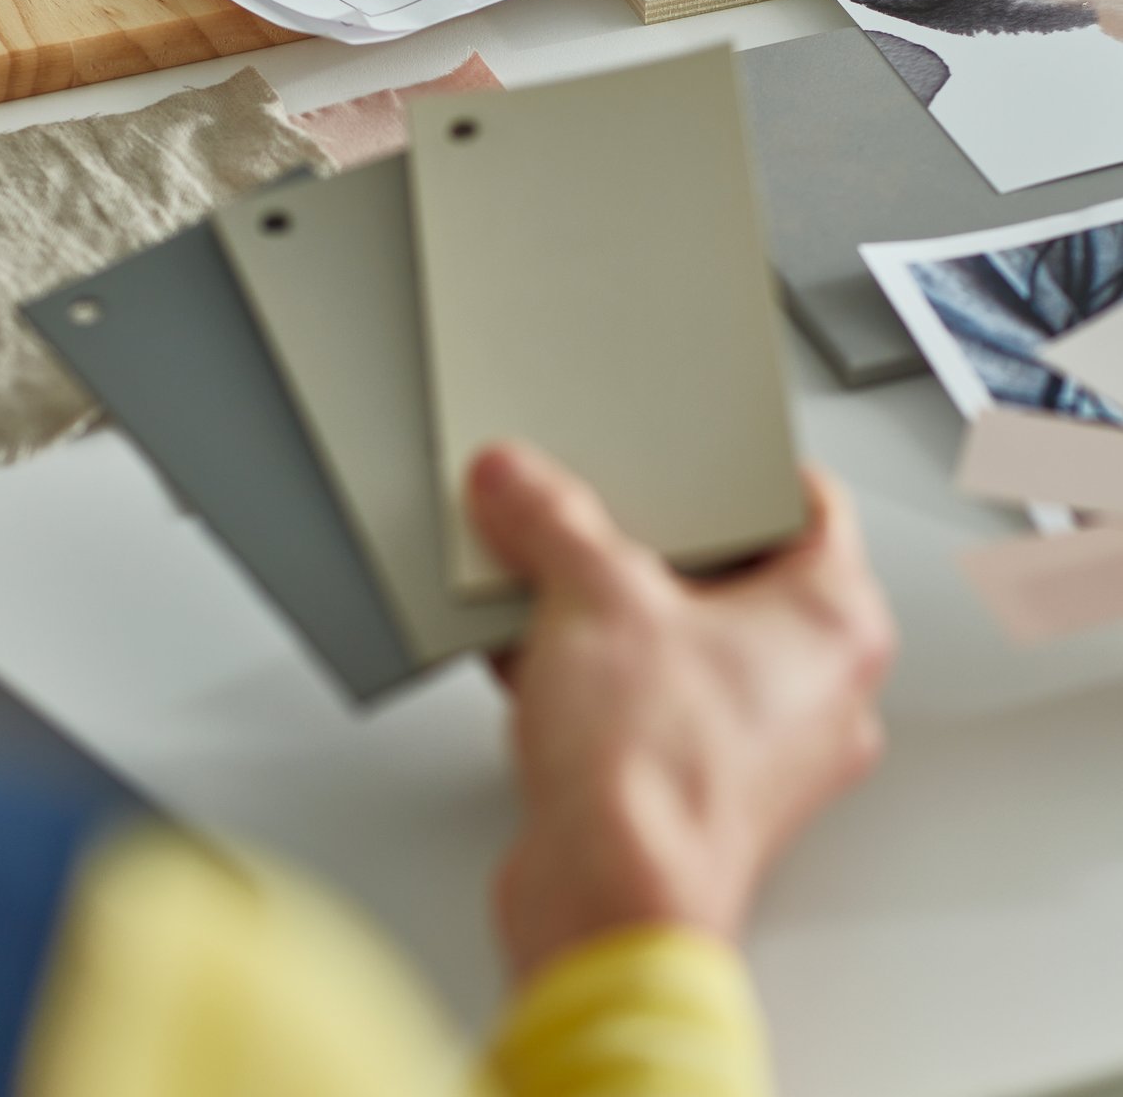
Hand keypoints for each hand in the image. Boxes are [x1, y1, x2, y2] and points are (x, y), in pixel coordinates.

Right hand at [467, 444, 894, 980]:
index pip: (812, 505)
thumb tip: (519, 482)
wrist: (607, 905)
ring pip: (688, 643)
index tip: (700, 449)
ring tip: (557, 579)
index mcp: (834, 623)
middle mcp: (815, 689)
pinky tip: (532, 652)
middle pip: (739, 574)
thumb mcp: (593, 596)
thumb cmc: (657, 778)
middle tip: (613, 509)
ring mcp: (759, 746)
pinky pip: (650, 701)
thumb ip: (550, 519)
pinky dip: (598, 673)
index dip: (747, 466)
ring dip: (618, 611)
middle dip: (661, 541)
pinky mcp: (695, 787)